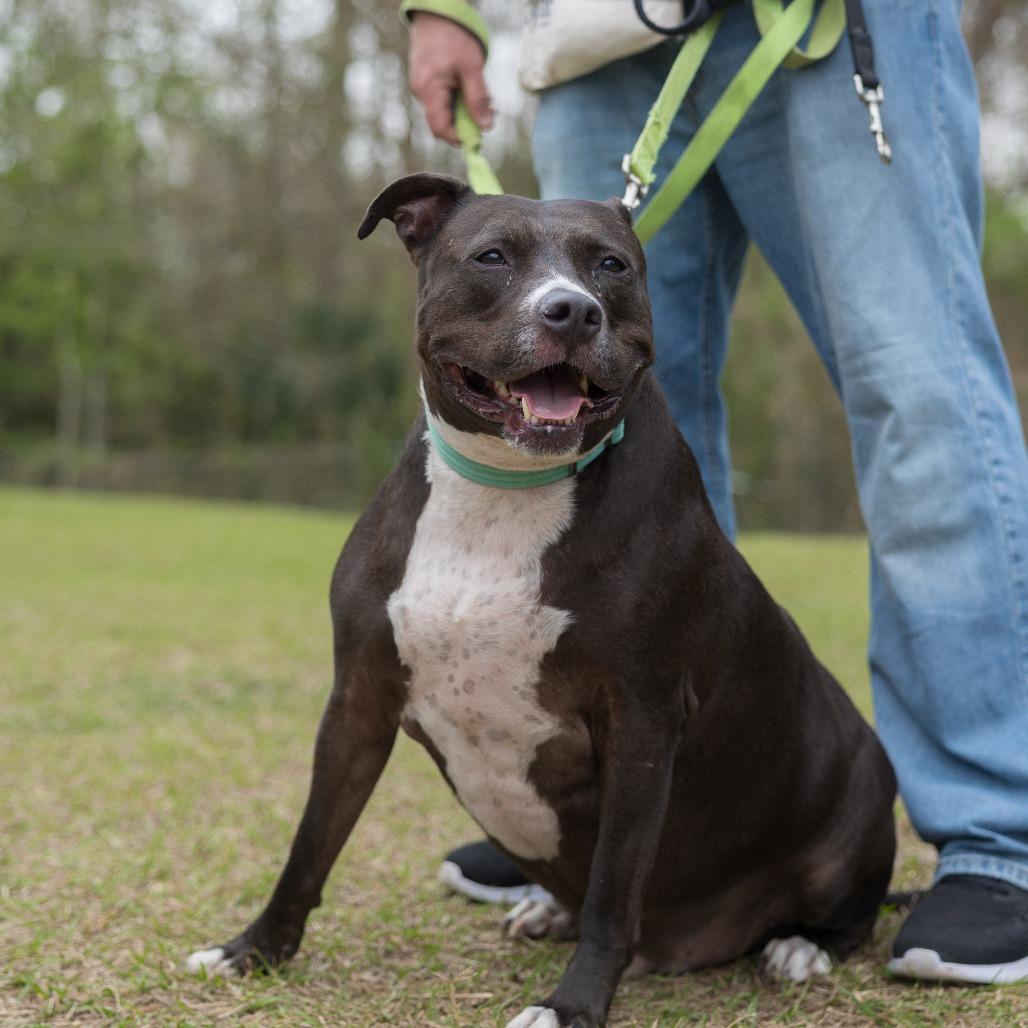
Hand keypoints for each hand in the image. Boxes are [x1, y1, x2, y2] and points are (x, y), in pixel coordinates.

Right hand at [408, 12, 493, 145]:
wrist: (435, 12)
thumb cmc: (453, 35)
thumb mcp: (471, 67)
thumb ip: (478, 98)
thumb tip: (486, 127)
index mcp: (429, 90)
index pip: (440, 129)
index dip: (459, 138)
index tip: (480, 135)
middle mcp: (421, 92)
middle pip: (444, 122)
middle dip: (466, 122)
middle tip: (488, 111)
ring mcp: (422, 87)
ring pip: (445, 110)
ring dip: (465, 109)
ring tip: (482, 95)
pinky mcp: (426, 81)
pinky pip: (443, 99)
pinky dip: (458, 98)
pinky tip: (470, 86)